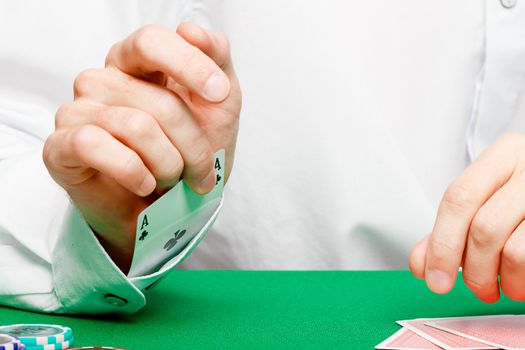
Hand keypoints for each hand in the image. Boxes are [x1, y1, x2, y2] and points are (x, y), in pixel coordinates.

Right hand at [43, 23, 240, 271]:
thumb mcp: (219, 102)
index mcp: (136, 63)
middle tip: (200, 171)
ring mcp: (78, 111)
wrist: (169, 206)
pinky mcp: (61, 146)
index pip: (152, 41)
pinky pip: (95, 146)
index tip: (219, 94)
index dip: (189, 65)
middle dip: (193, 145)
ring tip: (171, 178)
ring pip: (135, 127)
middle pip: (158, 102)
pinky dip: (134, 172)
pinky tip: (145, 183)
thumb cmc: (191, 149)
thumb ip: (215, 59)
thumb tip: (191, 29)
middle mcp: (103, 80)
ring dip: (169, 165)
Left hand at [410, 133, 524, 301]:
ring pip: (516, 252)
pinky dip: (523, 282)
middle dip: (472, 270)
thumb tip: (420, 265)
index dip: (441, 244)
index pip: (458, 199)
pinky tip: (521, 281)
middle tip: (477, 288)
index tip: (434, 280)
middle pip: (484, 228)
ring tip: (504, 287)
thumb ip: (450, 228)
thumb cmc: (524, 195)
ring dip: (503, 281)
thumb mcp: (488, 198)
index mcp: (505, 154)